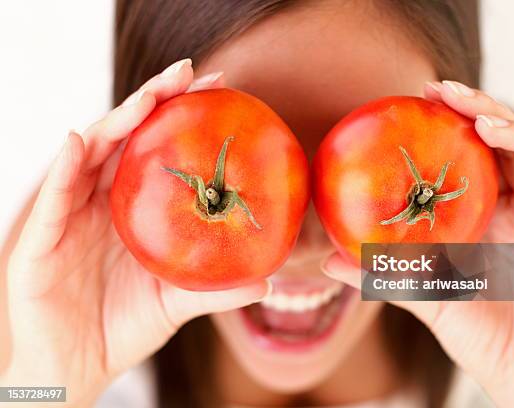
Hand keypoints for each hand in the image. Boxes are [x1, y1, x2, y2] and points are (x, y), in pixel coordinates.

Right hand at [1, 60, 268, 406]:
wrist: (78, 366)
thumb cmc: (124, 327)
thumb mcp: (176, 302)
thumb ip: (216, 289)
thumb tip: (269, 281)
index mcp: (130, 208)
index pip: (156, 149)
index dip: (183, 117)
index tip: (221, 91)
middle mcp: (100, 200)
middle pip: (126, 137)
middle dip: (155, 99)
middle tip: (191, 72)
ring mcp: (69, 214)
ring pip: (90, 153)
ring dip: (118, 119)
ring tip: (151, 93)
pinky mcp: (40, 238)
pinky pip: (54, 196)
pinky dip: (65, 166)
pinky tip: (82, 139)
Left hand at [323, 80, 513, 406]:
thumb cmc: (482, 338)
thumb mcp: (426, 295)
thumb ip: (384, 273)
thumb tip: (327, 258)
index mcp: (492, 219)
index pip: (476, 158)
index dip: (453, 124)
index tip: (420, 99)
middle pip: (508, 147)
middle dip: (479, 112)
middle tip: (442, 91)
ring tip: (481, 118)